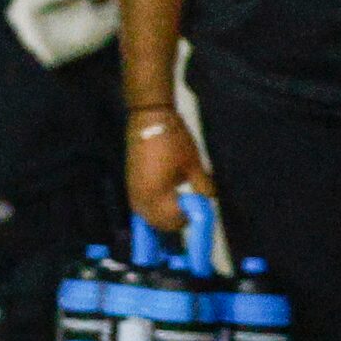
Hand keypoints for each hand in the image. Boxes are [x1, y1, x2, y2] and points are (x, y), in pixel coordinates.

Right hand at [125, 107, 212, 231]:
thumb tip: (210, 199)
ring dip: (160, 217)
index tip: (197, 211)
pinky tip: (164, 199)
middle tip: (188, 210)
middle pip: (156, 222)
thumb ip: (202, 185)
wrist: (150, 118)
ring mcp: (133, 189)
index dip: (186, 219)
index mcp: (157, 194)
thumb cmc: (174, 140)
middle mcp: (141, 197)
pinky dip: (151, 208)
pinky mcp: (130, 181)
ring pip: (145, 215)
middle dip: (172, 222)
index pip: (171, 220)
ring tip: (177, 205)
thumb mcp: (194, 164)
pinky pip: (139, 204)